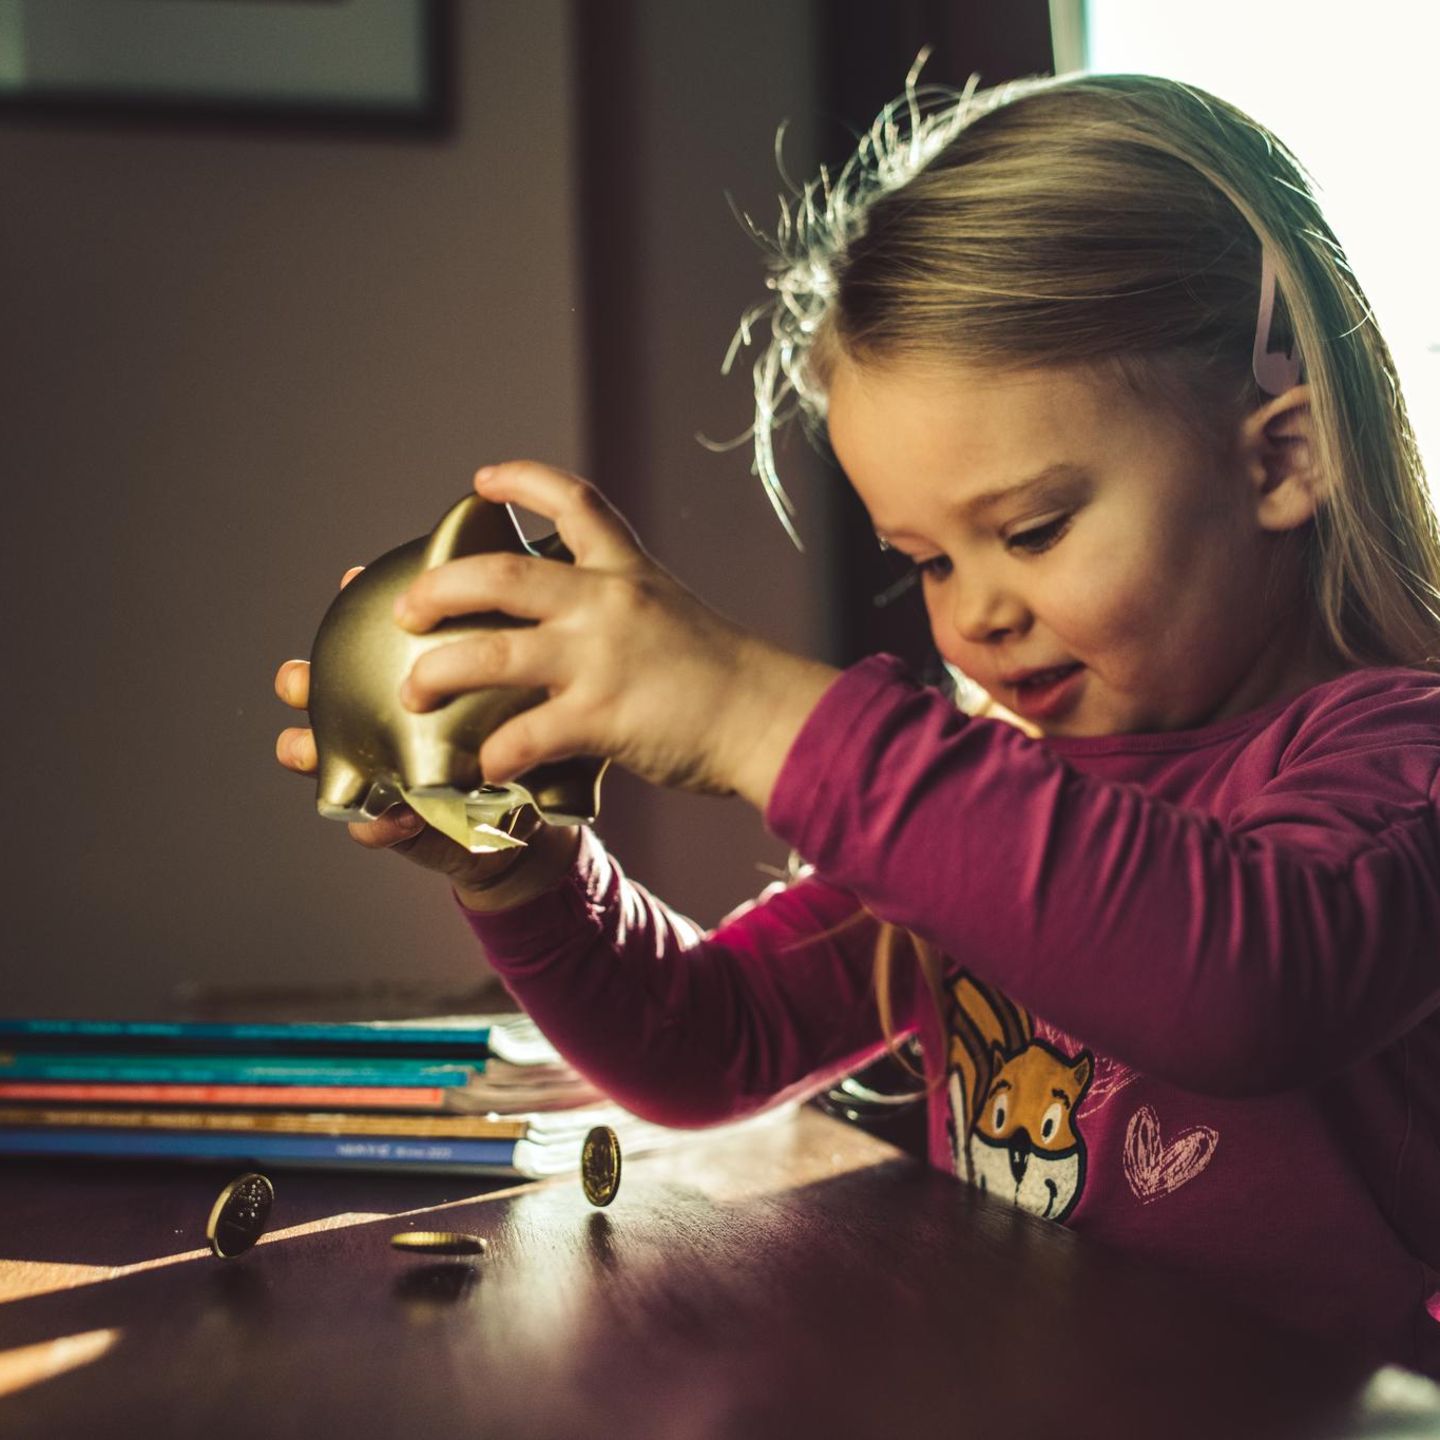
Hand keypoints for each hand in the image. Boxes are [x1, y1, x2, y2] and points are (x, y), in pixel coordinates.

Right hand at [274, 568, 575, 906]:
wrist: (528, 825)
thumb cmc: (523, 752)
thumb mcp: (525, 704)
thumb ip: (515, 664)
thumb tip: (524, 599)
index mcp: (411, 689)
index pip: (372, 643)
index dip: (354, 612)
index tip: (350, 582)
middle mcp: (383, 725)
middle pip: (324, 694)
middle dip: (300, 682)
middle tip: (296, 678)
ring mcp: (380, 774)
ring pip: (322, 757)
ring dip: (308, 751)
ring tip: (305, 747)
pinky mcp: (394, 824)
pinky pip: (367, 825)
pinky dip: (377, 823)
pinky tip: (398, 816)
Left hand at [393, 464, 838, 811]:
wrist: (771, 717)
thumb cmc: (728, 677)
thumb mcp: (675, 616)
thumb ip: (623, 613)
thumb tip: (574, 634)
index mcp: (628, 571)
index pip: (573, 502)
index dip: (521, 483)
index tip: (482, 481)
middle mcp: (608, 602)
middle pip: (500, 573)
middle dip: (439, 587)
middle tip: (406, 609)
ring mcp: (602, 658)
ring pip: (493, 652)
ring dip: (440, 671)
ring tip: (413, 693)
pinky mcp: (603, 715)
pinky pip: (527, 734)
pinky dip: (496, 753)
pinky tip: (484, 767)